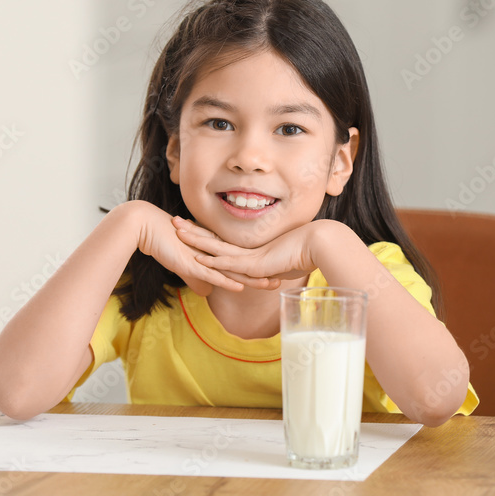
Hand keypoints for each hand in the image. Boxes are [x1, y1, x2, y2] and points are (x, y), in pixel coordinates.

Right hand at [131, 202, 274, 295]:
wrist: (146, 227)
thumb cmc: (164, 243)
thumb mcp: (183, 265)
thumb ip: (197, 279)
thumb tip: (207, 292)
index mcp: (213, 252)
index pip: (239, 263)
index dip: (256, 269)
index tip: (274, 273)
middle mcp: (213, 253)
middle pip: (242, 266)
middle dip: (262, 273)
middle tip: (283, 278)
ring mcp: (203, 257)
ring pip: (233, 270)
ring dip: (251, 279)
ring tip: (271, 284)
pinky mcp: (191, 262)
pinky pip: (212, 273)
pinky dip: (226, 280)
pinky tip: (239, 286)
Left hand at [172, 217, 321, 283]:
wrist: (318, 244)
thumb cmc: (307, 253)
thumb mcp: (286, 264)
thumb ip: (276, 268)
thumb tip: (273, 274)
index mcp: (251, 250)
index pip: (223, 242)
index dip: (206, 234)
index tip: (191, 227)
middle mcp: (246, 250)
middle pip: (214, 239)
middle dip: (194, 230)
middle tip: (176, 220)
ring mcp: (249, 256)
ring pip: (215, 247)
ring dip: (195, 240)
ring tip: (177, 231)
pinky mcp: (253, 264)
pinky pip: (228, 263)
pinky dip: (211, 261)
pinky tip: (196, 257)